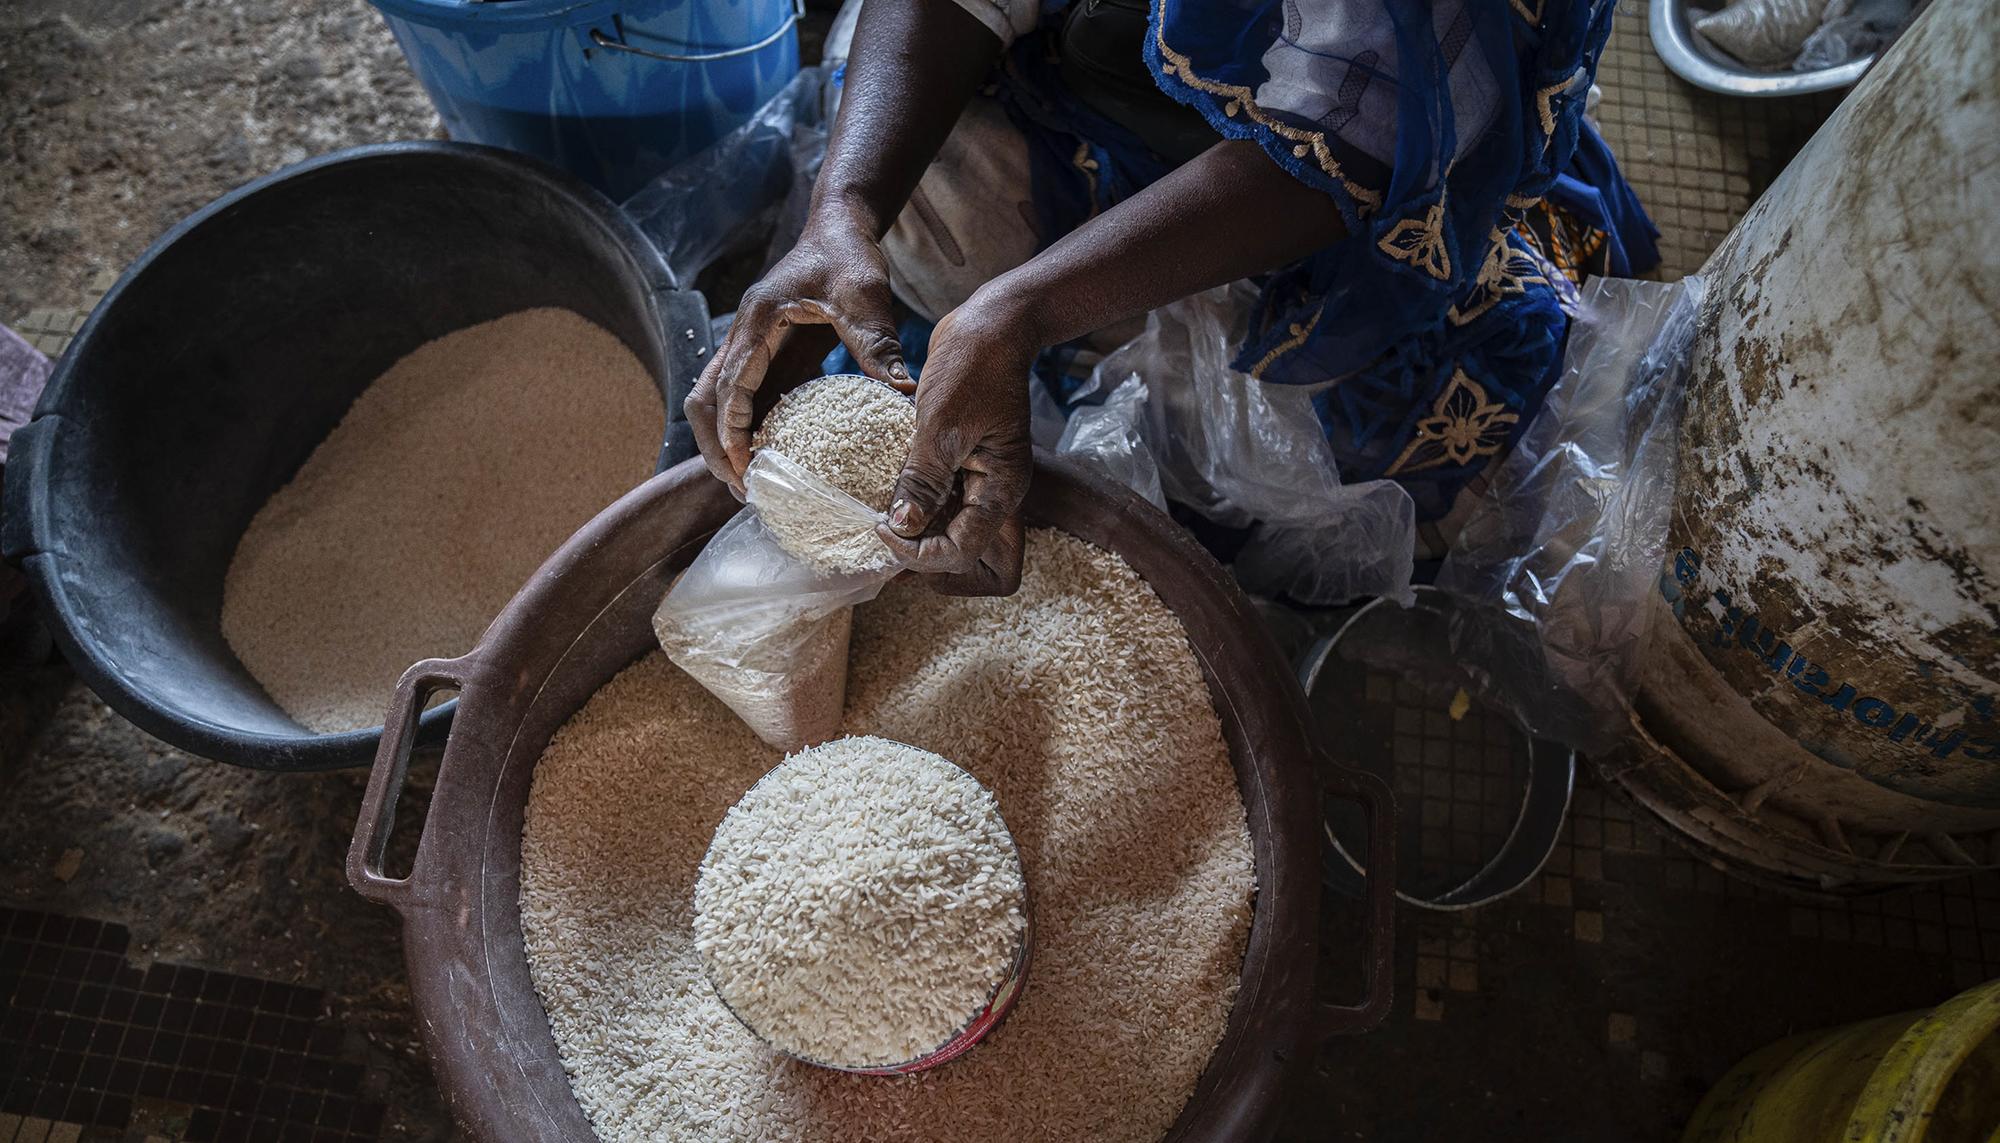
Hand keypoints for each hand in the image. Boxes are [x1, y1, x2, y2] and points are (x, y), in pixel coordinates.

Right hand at [685, 207, 912, 493]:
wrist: (840, 227)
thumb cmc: (848, 255)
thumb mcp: (865, 295)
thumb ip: (877, 342)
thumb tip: (904, 392)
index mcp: (758, 321)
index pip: (728, 385)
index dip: (730, 430)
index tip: (743, 467)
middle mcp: (744, 336)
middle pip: (705, 401)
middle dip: (715, 447)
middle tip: (742, 487)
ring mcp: (752, 347)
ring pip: (718, 403)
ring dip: (726, 443)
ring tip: (751, 484)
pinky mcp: (769, 356)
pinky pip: (749, 400)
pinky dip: (751, 431)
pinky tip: (773, 460)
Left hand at [876, 297, 1034, 595]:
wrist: (990, 328)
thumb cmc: (972, 367)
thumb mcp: (941, 425)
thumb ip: (922, 479)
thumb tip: (901, 527)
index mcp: (1001, 489)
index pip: (962, 551)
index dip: (919, 552)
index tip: (881, 527)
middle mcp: (995, 493)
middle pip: (966, 555)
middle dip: (926, 558)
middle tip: (885, 539)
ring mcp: (980, 480)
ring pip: (952, 532)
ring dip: (919, 535)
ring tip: (881, 524)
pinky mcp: (964, 465)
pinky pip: (942, 503)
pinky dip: (917, 507)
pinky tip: (888, 498)